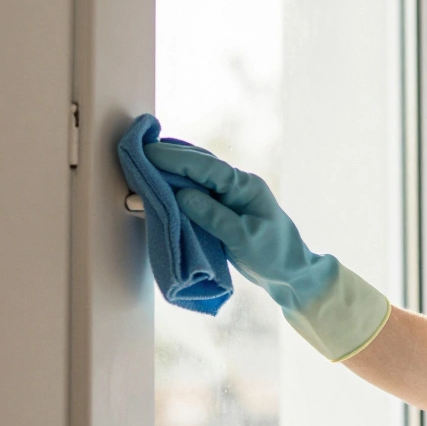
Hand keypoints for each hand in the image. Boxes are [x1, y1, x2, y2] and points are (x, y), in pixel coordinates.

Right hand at [145, 141, 389, 360]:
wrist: (290, 272)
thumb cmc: (273, 255)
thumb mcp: (244, 239)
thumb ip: (214, 216)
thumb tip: (182, 195)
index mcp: (245, 186)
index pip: (207, 167)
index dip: (176, 158)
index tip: (148, 153)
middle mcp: (235, 186)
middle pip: (198, 166)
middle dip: (167, 160)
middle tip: (136, 154)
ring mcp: (228, 197)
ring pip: (194, 178)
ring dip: (169, 174)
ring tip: (140, 167)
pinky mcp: (221, 211)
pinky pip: (194, 195)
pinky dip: (174, 192)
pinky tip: (157, 189)